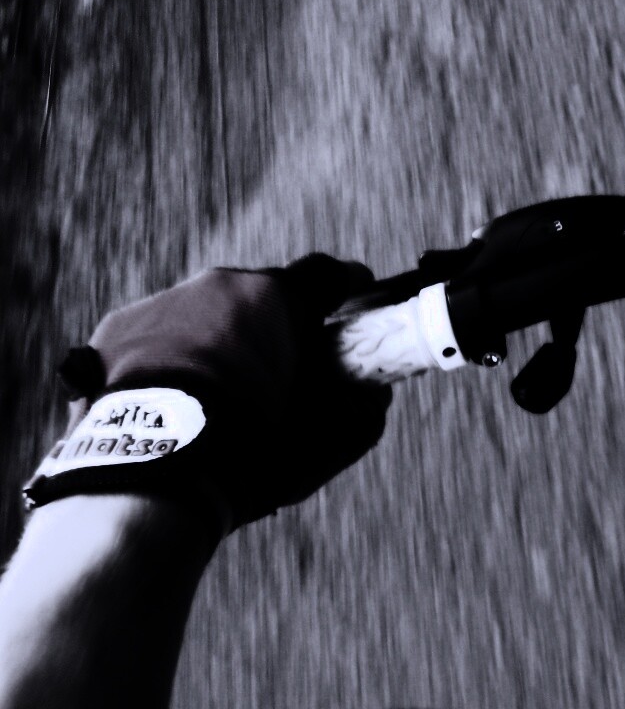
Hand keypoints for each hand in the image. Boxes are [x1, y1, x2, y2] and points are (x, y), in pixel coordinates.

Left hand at [24, 254, 390, 532]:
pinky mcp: (118, 327)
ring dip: (220, 341)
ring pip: (207, 312)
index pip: (327, 275)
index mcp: (275, 299)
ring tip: (220, 396)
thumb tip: (377, 393)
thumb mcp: (324, 443)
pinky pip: (160, 333)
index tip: (354, 304)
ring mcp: (163, 302)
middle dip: (275, 328)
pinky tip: (176, 400)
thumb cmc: (246, 453)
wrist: (146, 477)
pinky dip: (174, 357)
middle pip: (261, 296)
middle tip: (280, 374)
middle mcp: (218, 284)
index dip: (347, 290)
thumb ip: (365, 411)